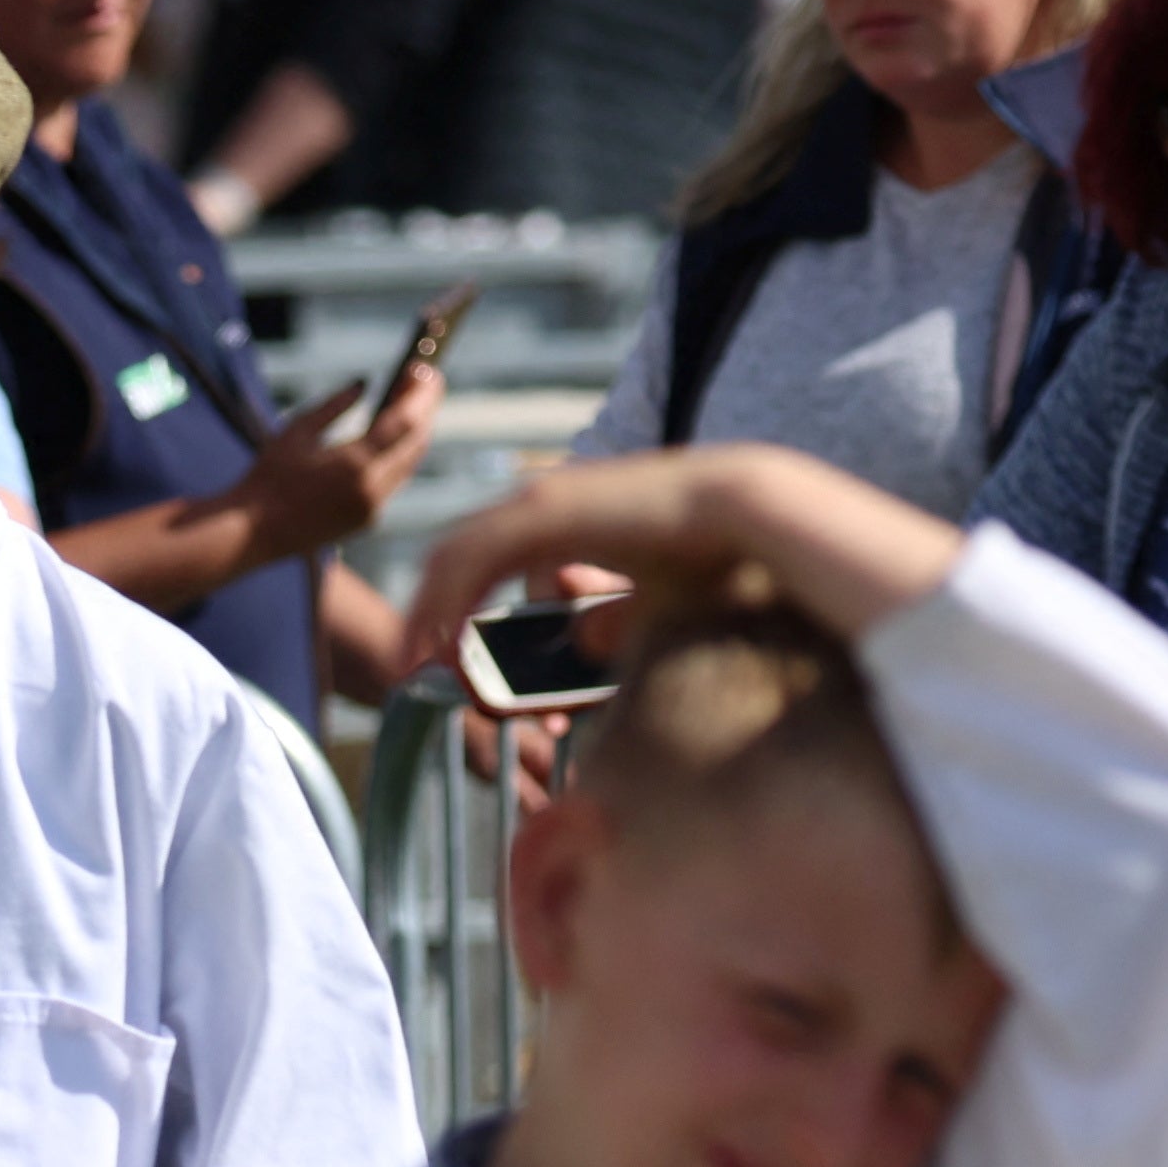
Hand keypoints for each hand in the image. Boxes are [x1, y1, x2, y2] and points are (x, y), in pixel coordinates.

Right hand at [245, 362, 443, 560]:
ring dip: (414, 431)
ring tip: (409, 401)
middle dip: (425, 409)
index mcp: (355, 465)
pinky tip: (392, 435)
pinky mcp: (367, 521)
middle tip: (422, 379)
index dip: (422, 393)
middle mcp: (372, 489)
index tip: (425, 368)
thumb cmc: (268, 478)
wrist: (254, 533)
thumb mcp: (297, 430)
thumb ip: (335, 405)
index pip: (406, 422)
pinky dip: (399, 454)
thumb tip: (364, 383)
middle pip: (416, 443)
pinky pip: (395, 481)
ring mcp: (372, 509)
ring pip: (410, 463)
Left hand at [396, 445, 958, 674]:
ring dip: (428, 611)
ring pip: (457, 555)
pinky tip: (434, 644)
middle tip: (409, 664)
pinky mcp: (548, 516)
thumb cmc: (724, 565)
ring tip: (411, 662)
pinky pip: (475, 559)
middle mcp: (551, 503)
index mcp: (574, 518)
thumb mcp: (657, 606)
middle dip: (430, 610)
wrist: (758, 520)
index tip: (442, 655)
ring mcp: (546, 503)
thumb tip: (584, 644)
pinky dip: (445, 602)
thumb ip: (616, 622)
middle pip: (464, 553)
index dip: (459, 601)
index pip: (493, 553)